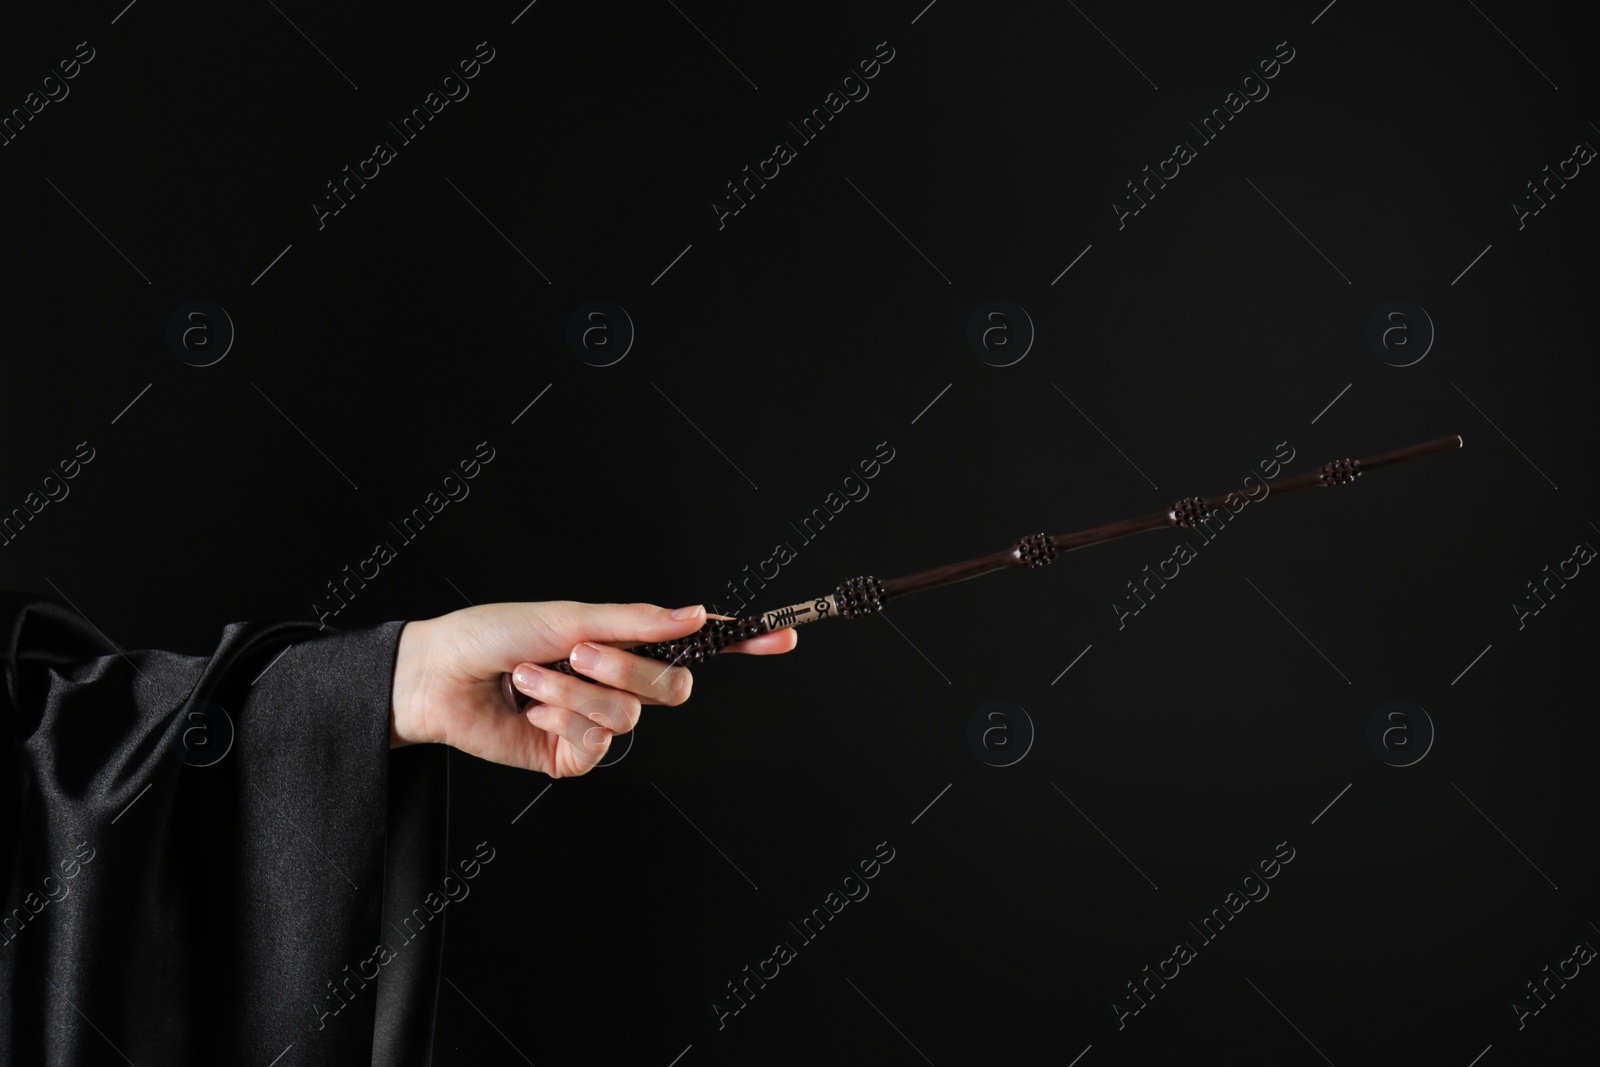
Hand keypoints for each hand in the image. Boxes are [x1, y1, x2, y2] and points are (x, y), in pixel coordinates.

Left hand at [389, 602, 796, 775]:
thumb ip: (637, 622)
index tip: (785, 637)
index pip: (694, 647)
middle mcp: (618, 682)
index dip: (742, 644)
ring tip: (530, 676)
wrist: (435, 675)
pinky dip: (562, 718)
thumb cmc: (493, 633)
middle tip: (578, 651)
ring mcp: (597, 722)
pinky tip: (530, 705)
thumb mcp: (569, 617)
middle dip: (627, 669)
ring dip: (575, 691)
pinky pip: (596, 742)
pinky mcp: (573, 757)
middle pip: (672, 688)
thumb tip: (699, 615)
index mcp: (622, 642)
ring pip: (630, 715)